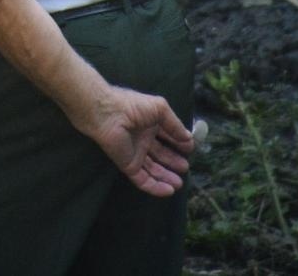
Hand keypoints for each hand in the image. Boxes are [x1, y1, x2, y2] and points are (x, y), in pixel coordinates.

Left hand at [80, 85, 194, 197]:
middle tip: (185, 168)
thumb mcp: (160, 109)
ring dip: (166, 177)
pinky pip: (143, 179)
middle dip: (173, 162)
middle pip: (161, 155)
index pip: (167, 136)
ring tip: (180, 183)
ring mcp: (135, 154)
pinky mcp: (128, 165)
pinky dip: (155, 187)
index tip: (191, 149)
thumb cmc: (132, 106)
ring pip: (153, 170)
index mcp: (149, 124)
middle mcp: (143, 140)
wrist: (107, 114)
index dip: (179, 142)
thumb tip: (189, 139)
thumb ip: (175, 124)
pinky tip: (168, 190)